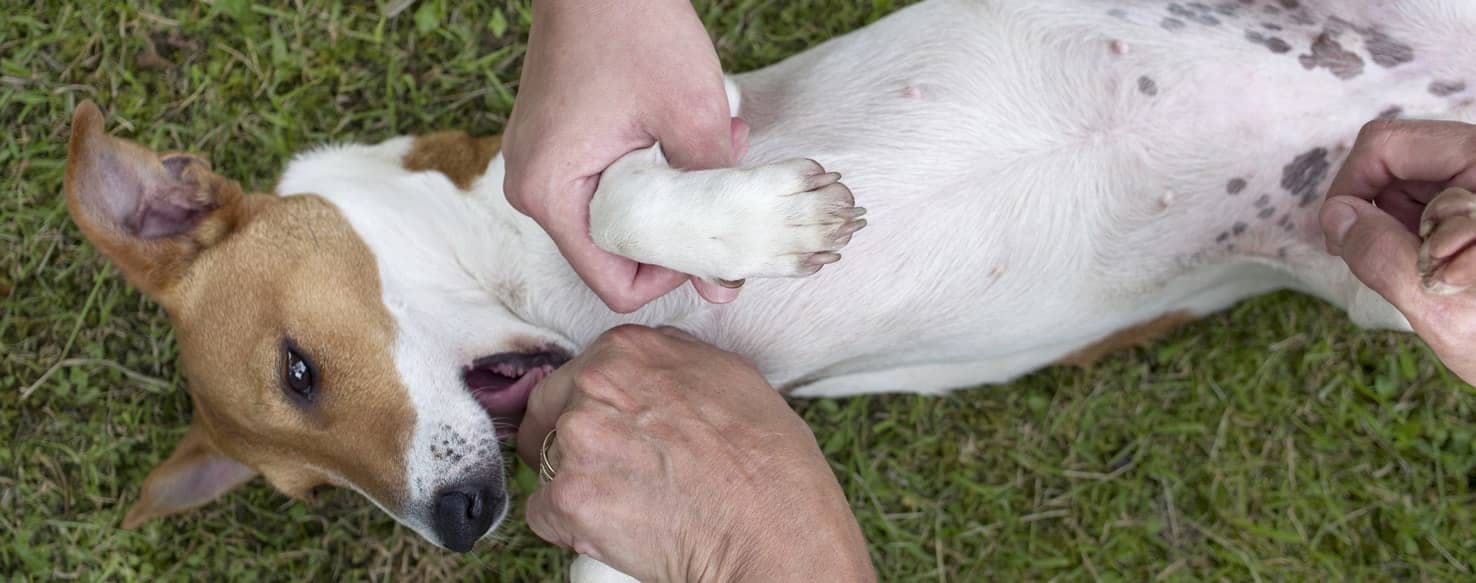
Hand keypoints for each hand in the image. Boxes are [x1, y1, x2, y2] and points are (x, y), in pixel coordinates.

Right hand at [503, 0, 747, 312]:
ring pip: (619, 215)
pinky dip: (653, 167)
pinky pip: (608, 183)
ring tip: (717, 137)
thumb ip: (713, 200)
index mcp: (550, 194)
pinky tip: (687, 127)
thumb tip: (727, 288)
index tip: (712, 235)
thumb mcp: (692, 115)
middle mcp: (532, 189)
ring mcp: (541, 165)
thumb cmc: (636, 28)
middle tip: (724, 171)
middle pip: (616, 252)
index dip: (672, 275)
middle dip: (681, 223)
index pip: (614, 283)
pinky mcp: (556, 144)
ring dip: (674, 190)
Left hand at [517, 326, 874, 582]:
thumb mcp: (728, 373)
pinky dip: (572, 526)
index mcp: (627, 351)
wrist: (771, 525)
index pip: (576, 375)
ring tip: (633, 502)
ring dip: (578, 484)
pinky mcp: (568, 499)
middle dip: (568, 442)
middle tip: (611, 471)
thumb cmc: (765, 458)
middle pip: (548, 415)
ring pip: (548, 466)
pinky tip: (618, 527)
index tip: (605, 430)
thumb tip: (649, 367)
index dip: (589, 407)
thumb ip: (671, 359)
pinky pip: (545, 514)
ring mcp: (576, 443)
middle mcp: (593, 387)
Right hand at [1320, 119, 1475, 382]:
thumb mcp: (1443, 305)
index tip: (1340, 239)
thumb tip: (1336, 217)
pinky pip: (1431, 200)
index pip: (1388, 145)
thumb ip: (1382, 255)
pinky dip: (1415, 234)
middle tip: (1368, 260)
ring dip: (1394, 225)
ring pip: (1412, 180)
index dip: (1350, 188)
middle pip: (1400, 157)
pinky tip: (1430, 269)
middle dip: (1372, 209)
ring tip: (1414, 272)